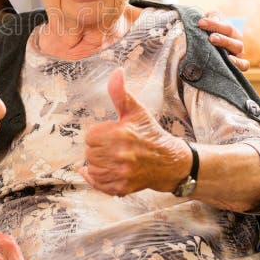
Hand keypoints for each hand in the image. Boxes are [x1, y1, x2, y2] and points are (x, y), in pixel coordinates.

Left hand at [80, 69, 189, 195]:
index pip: (90, 136)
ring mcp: (122, 173)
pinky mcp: (122, 187)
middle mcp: (121, 155)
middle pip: (89, 152)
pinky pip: (98, 184)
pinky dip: (95, 179)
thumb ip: (120, 92)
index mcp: (121, 134)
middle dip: (96, 149)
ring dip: (96, 163)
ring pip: (92, 168)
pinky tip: (98, 171)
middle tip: (109, 146)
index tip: (108, 134)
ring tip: (109, 158)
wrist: (170, 161)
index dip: (97, 134)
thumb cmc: (150, 134)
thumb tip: (116, 72)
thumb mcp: (136, 111)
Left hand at [197, 10, 249, 71]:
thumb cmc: (210, 38)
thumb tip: (213, 18)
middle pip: (231, 34)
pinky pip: (244, 65)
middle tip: (210, 37)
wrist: (211, 57)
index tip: (200, 23)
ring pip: (238, 47)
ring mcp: (238, 54)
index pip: (224, 25)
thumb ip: (213, 17)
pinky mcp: (239, 67)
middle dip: (220, 34)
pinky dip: (239, 63)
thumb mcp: (210, 24)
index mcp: (230, 31)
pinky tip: (229, 60)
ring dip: (226, 43)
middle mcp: (236, 41)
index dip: (213, 23)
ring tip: (214, 42)